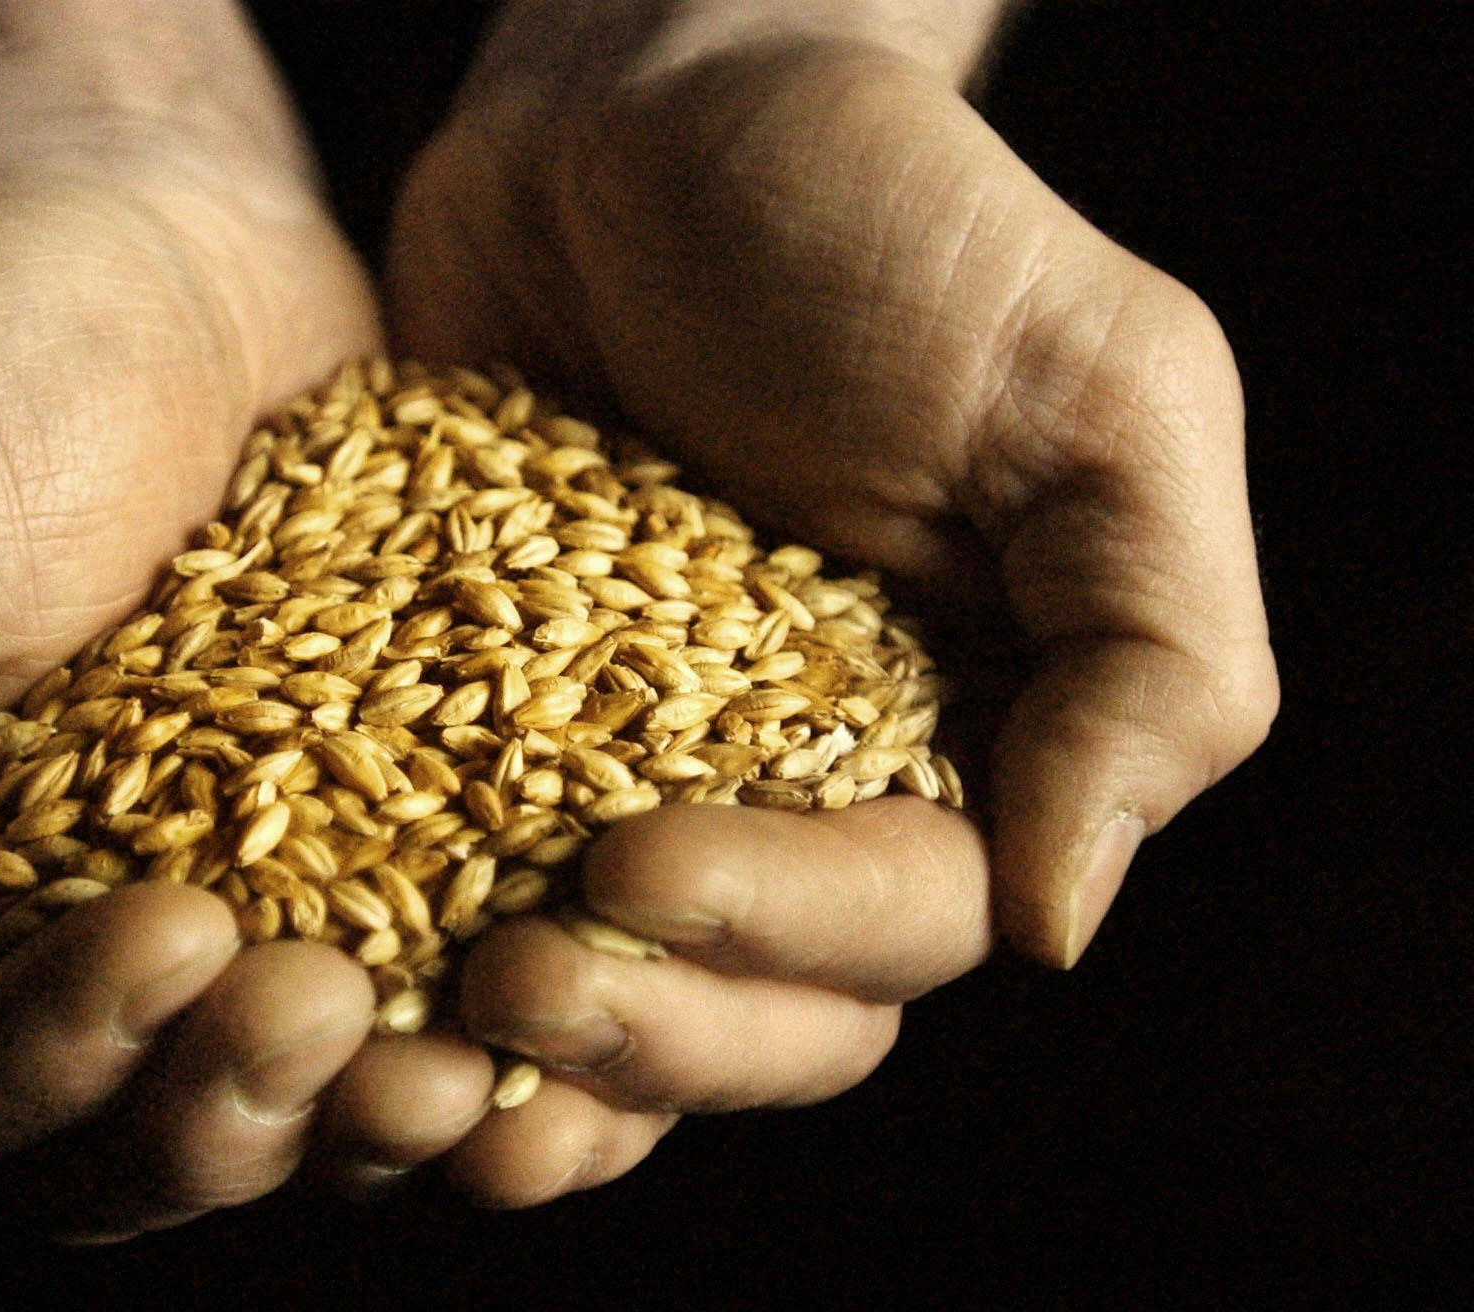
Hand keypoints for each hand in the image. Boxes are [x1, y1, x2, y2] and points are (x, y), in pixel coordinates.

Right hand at [0, 0, 502, 1243]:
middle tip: (325, 1003)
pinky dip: (511, 1002)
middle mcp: (95, 939)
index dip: (73, 1059)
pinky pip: (459, 961)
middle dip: (244, 1104)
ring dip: (388, 1100)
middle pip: (165, 1138)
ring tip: (468, 1045)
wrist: (154, 227)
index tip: (171, 930)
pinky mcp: (415, 828)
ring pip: (321, 1089)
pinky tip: (577, 971)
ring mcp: (272, 895)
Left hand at [386, 0, 1276, 1189]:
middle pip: (758, 1019)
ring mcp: (628, 783)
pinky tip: (324, 996)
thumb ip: (1149, 656)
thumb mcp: (1098, 392)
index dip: (782, 937)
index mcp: (965, 745)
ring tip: (411, 1055)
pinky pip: (449, 903)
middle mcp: (801, 797)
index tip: (634, 867)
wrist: (629, 121)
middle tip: (513, 977)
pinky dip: (402, 975)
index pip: (904, 928)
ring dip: (523, 1067)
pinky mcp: (476, 744)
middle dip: (648, 1035)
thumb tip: (1060, 925)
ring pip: (608, 1008)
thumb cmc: (878, 221)